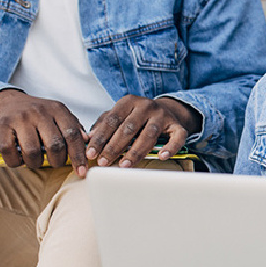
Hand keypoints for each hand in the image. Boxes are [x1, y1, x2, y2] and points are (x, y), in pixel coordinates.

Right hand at [0, 89, 86, 171]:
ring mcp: (20, 118)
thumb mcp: (58, 115)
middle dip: (57, 161)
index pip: (73, 134)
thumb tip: (87, 142)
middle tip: (55, 163)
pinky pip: (10, 152)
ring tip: (35, 161)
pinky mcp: (2, 126)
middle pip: (54, 145)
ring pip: (32, 151)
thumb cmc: (37, 114)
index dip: (79, 155)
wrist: (8, 102)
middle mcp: (39, 112)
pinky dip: (16, 162)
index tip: (82, 171)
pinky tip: (19, 159)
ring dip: (35, 163)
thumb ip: (73, 127)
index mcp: (57, 109)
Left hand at [84, 95, 201, 174]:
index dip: (100, 138)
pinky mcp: (177, 125)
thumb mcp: (119, 115)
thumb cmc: (136, 117)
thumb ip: (103, 124)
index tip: (91, 153)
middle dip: (114, 147)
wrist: (166, 110)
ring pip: (149, 134)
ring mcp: (163, 115)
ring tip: (124, 164)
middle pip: (129, 127)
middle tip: (104, 162)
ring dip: (135, 151)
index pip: (112, 120)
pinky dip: (171, 147)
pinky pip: (176, 137)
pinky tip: (162, 156)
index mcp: (129, 101)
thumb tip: (88, 138)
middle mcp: (146, 106)